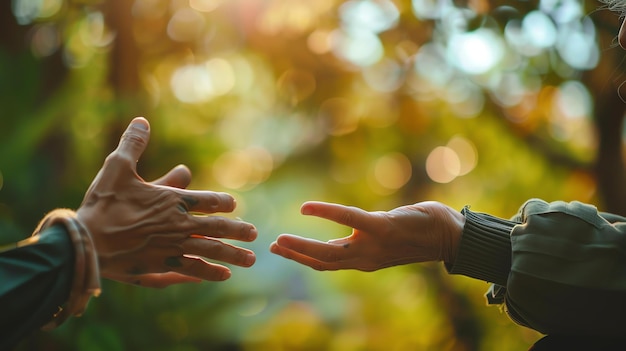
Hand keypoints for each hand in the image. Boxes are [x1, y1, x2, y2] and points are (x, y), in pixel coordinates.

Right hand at [76, 117, 256, 287]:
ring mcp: (172, 247)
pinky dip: (209, 273)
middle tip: (255, 234)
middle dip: (238, 231)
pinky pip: (191, 269)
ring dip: (233, 255)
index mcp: (172, 200)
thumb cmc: (102, 203)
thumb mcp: (117, 167)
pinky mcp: (162, 266)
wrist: (86, 242)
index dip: (223, 202)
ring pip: (210, 251)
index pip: (208, 200)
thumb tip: (142, 120)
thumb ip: (133, 144)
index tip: (233, 205)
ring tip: (250, 260)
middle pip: (217, 228)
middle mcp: (178, 225)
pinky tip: (223, 275)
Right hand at [270, 201, 463, 270]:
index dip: (302, 258)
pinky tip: (306, 208)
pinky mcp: (382, 227)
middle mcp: (366, 258)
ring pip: (330, 252)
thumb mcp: (386, 238)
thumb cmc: (420, 230)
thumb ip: (365, 236)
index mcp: (365, 259)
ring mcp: (373, 245)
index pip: (328, 262)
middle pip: (323, 262)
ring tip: (278, 241)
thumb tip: (349, 230)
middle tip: (271, 247)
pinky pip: (349, 219)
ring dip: (301, 248)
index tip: (281, 248)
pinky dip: (326, 213)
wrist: (452, 235)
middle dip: (296, 257)